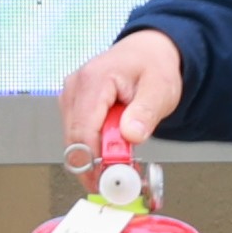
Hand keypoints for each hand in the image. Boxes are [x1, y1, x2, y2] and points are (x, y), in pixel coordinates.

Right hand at [56, 28, 185, 167]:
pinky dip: (94, 150)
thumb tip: (131, 134)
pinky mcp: (72, 107)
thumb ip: (146, 112)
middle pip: (74, 140)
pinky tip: (114, 150)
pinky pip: (78, 137)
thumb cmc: (153, 66)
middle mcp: (75, 87)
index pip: (84, 129)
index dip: (94, 160)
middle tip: (120, 179)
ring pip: (74, 143)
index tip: (110, 179)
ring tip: (124, 161)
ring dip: (96, 158)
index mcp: (94, 79)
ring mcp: (70, 97)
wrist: (147, 53)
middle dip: (95, 165)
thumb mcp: (161, 88)